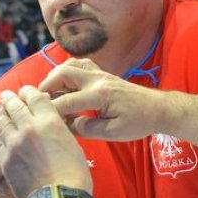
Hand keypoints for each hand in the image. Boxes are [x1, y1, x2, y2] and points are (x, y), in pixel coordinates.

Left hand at [0, 86, 91, 197]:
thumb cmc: (73, 175)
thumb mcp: (71, 143)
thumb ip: (57, 129)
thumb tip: (48, 123)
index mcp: (50, 121)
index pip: (34, 97)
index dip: (28, 91)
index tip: (24, 91)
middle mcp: (30, 127)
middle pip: (14, 105)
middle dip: (9, 98)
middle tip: (5, 95)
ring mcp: (15, 143)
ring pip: (1, 120)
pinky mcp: (5, 158)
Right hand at [38, 58, 163, 141]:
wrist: (158, 108)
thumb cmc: (138, 122)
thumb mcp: (113, 133)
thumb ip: (88, 128)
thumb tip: (69, 124)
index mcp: (100, 95)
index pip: (67, 100)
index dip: (51, 111)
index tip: (40, 119)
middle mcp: (98, 79)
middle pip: (63, 73)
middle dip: (47, 86)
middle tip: (39, 101)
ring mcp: (101, 74)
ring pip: (71, 64)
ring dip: (56, 76)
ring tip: (50, 93)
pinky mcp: (104, 74)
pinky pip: (81, 64)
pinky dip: (69, 71)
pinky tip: (67, 84)